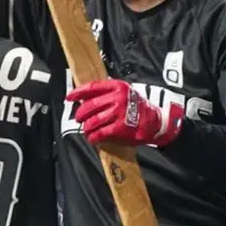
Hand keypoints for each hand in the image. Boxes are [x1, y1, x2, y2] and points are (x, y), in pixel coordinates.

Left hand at [68, 79, 183, 146]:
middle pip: (89, 105)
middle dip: (80, 114)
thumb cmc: (139, 107)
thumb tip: (87, 97)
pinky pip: (100, 133)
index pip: (92, 87)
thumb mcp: (126, 93)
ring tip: (86, 130)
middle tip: (78, 118)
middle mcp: (117, 98)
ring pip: (92, 121)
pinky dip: (93, 137)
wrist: (156, 122)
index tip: (69, 97)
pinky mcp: (119, 127)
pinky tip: (92, 138)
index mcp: (118, 86)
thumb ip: (109, 92)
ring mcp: (118, 113)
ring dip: (86, 127)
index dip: (78, 92)